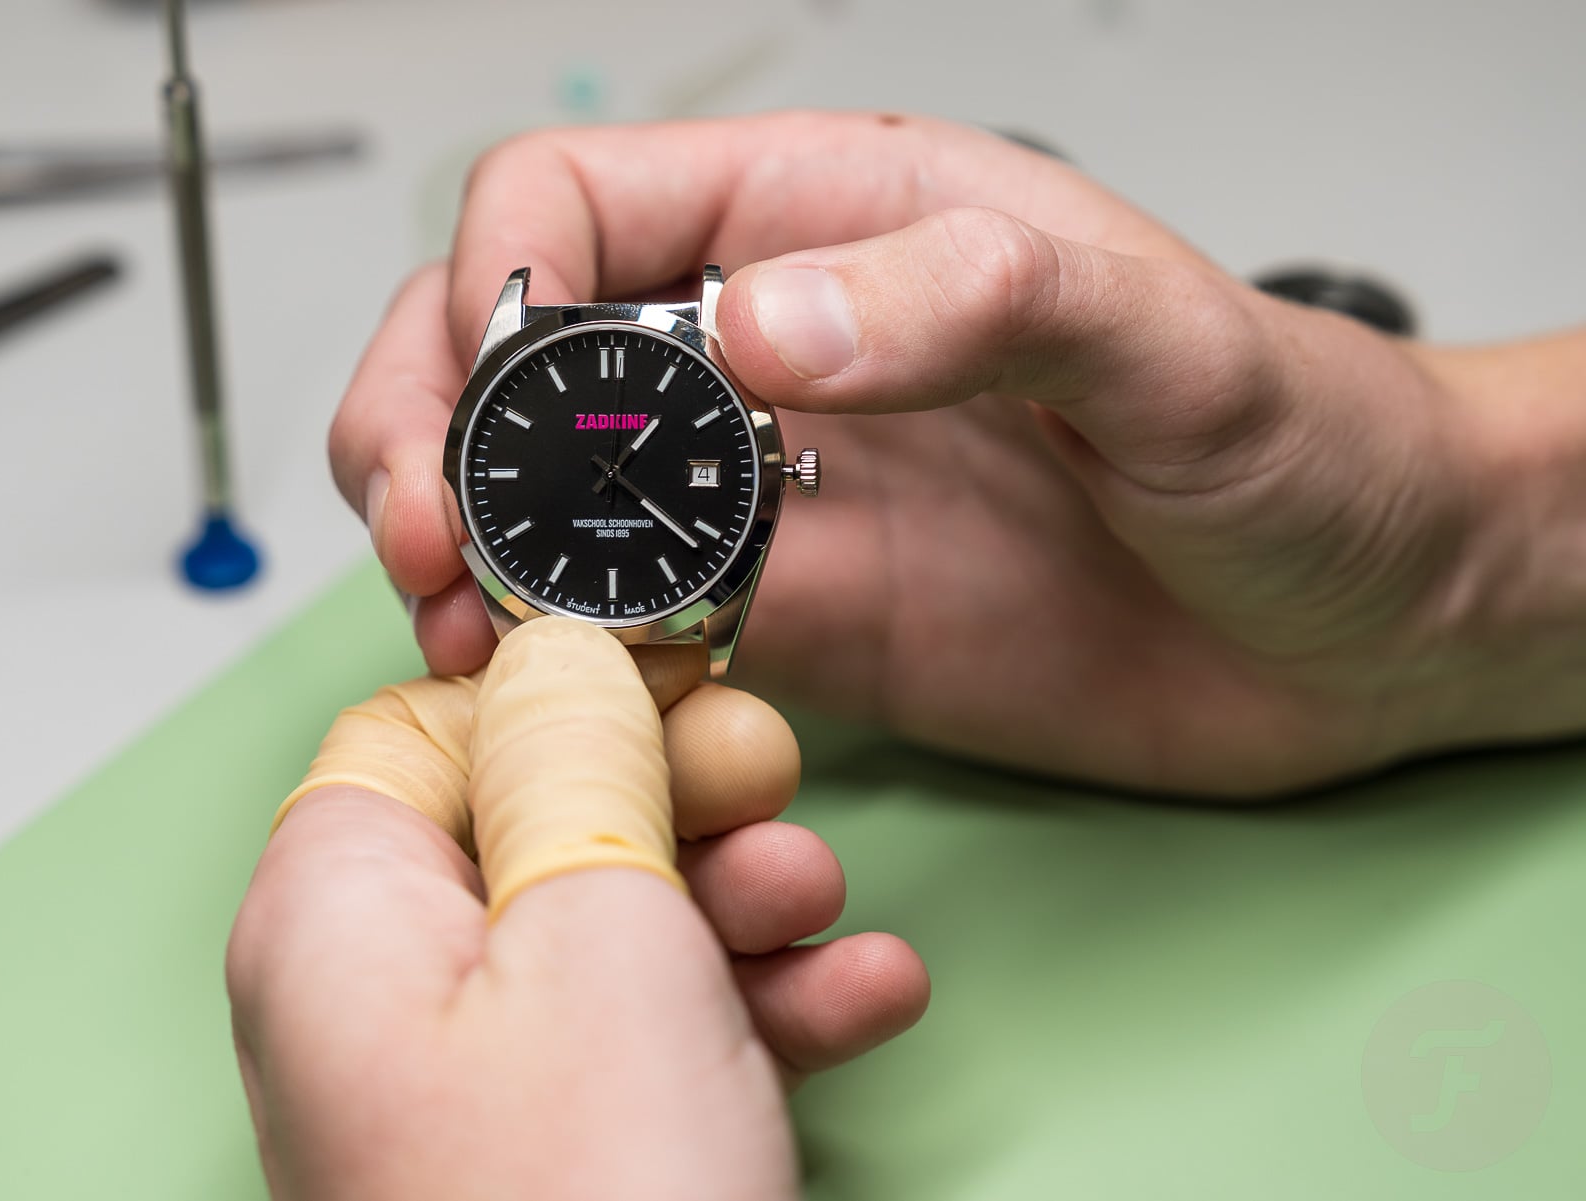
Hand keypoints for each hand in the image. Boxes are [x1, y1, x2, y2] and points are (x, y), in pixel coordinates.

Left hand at [227, 619, 928, 1200]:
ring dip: (740, 898)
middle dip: (677, 796)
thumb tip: (560, 650)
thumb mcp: (598, 924)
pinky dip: (758, 1003)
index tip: (670, 681)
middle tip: (772, 784)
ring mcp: (483, 1083)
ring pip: (615, 925)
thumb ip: (574, 756)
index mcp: (342, 914)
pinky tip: (855, 995)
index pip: (421, 728)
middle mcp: (392, 996)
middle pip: (537, 820)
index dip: (553, 690)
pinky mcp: (568, 1150)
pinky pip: (659, 1032)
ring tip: (823, 908)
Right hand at [330, 111, 1512, 795]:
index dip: (495, 285)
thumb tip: (753, 328)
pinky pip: (630, 638)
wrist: (1368, 621)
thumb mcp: (1160, 338)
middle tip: (431, 540)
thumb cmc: (1299, 440)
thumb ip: (965, 299)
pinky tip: (572, 712)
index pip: (576, 204)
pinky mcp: (795, 626)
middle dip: (427, 435)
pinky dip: (569, 674)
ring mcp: (769, 498)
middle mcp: (769, 356)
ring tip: (473, 641)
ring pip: (542, 507)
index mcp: (830, 221)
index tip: (491, 395)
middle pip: (511, 361)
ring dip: (475, 568)